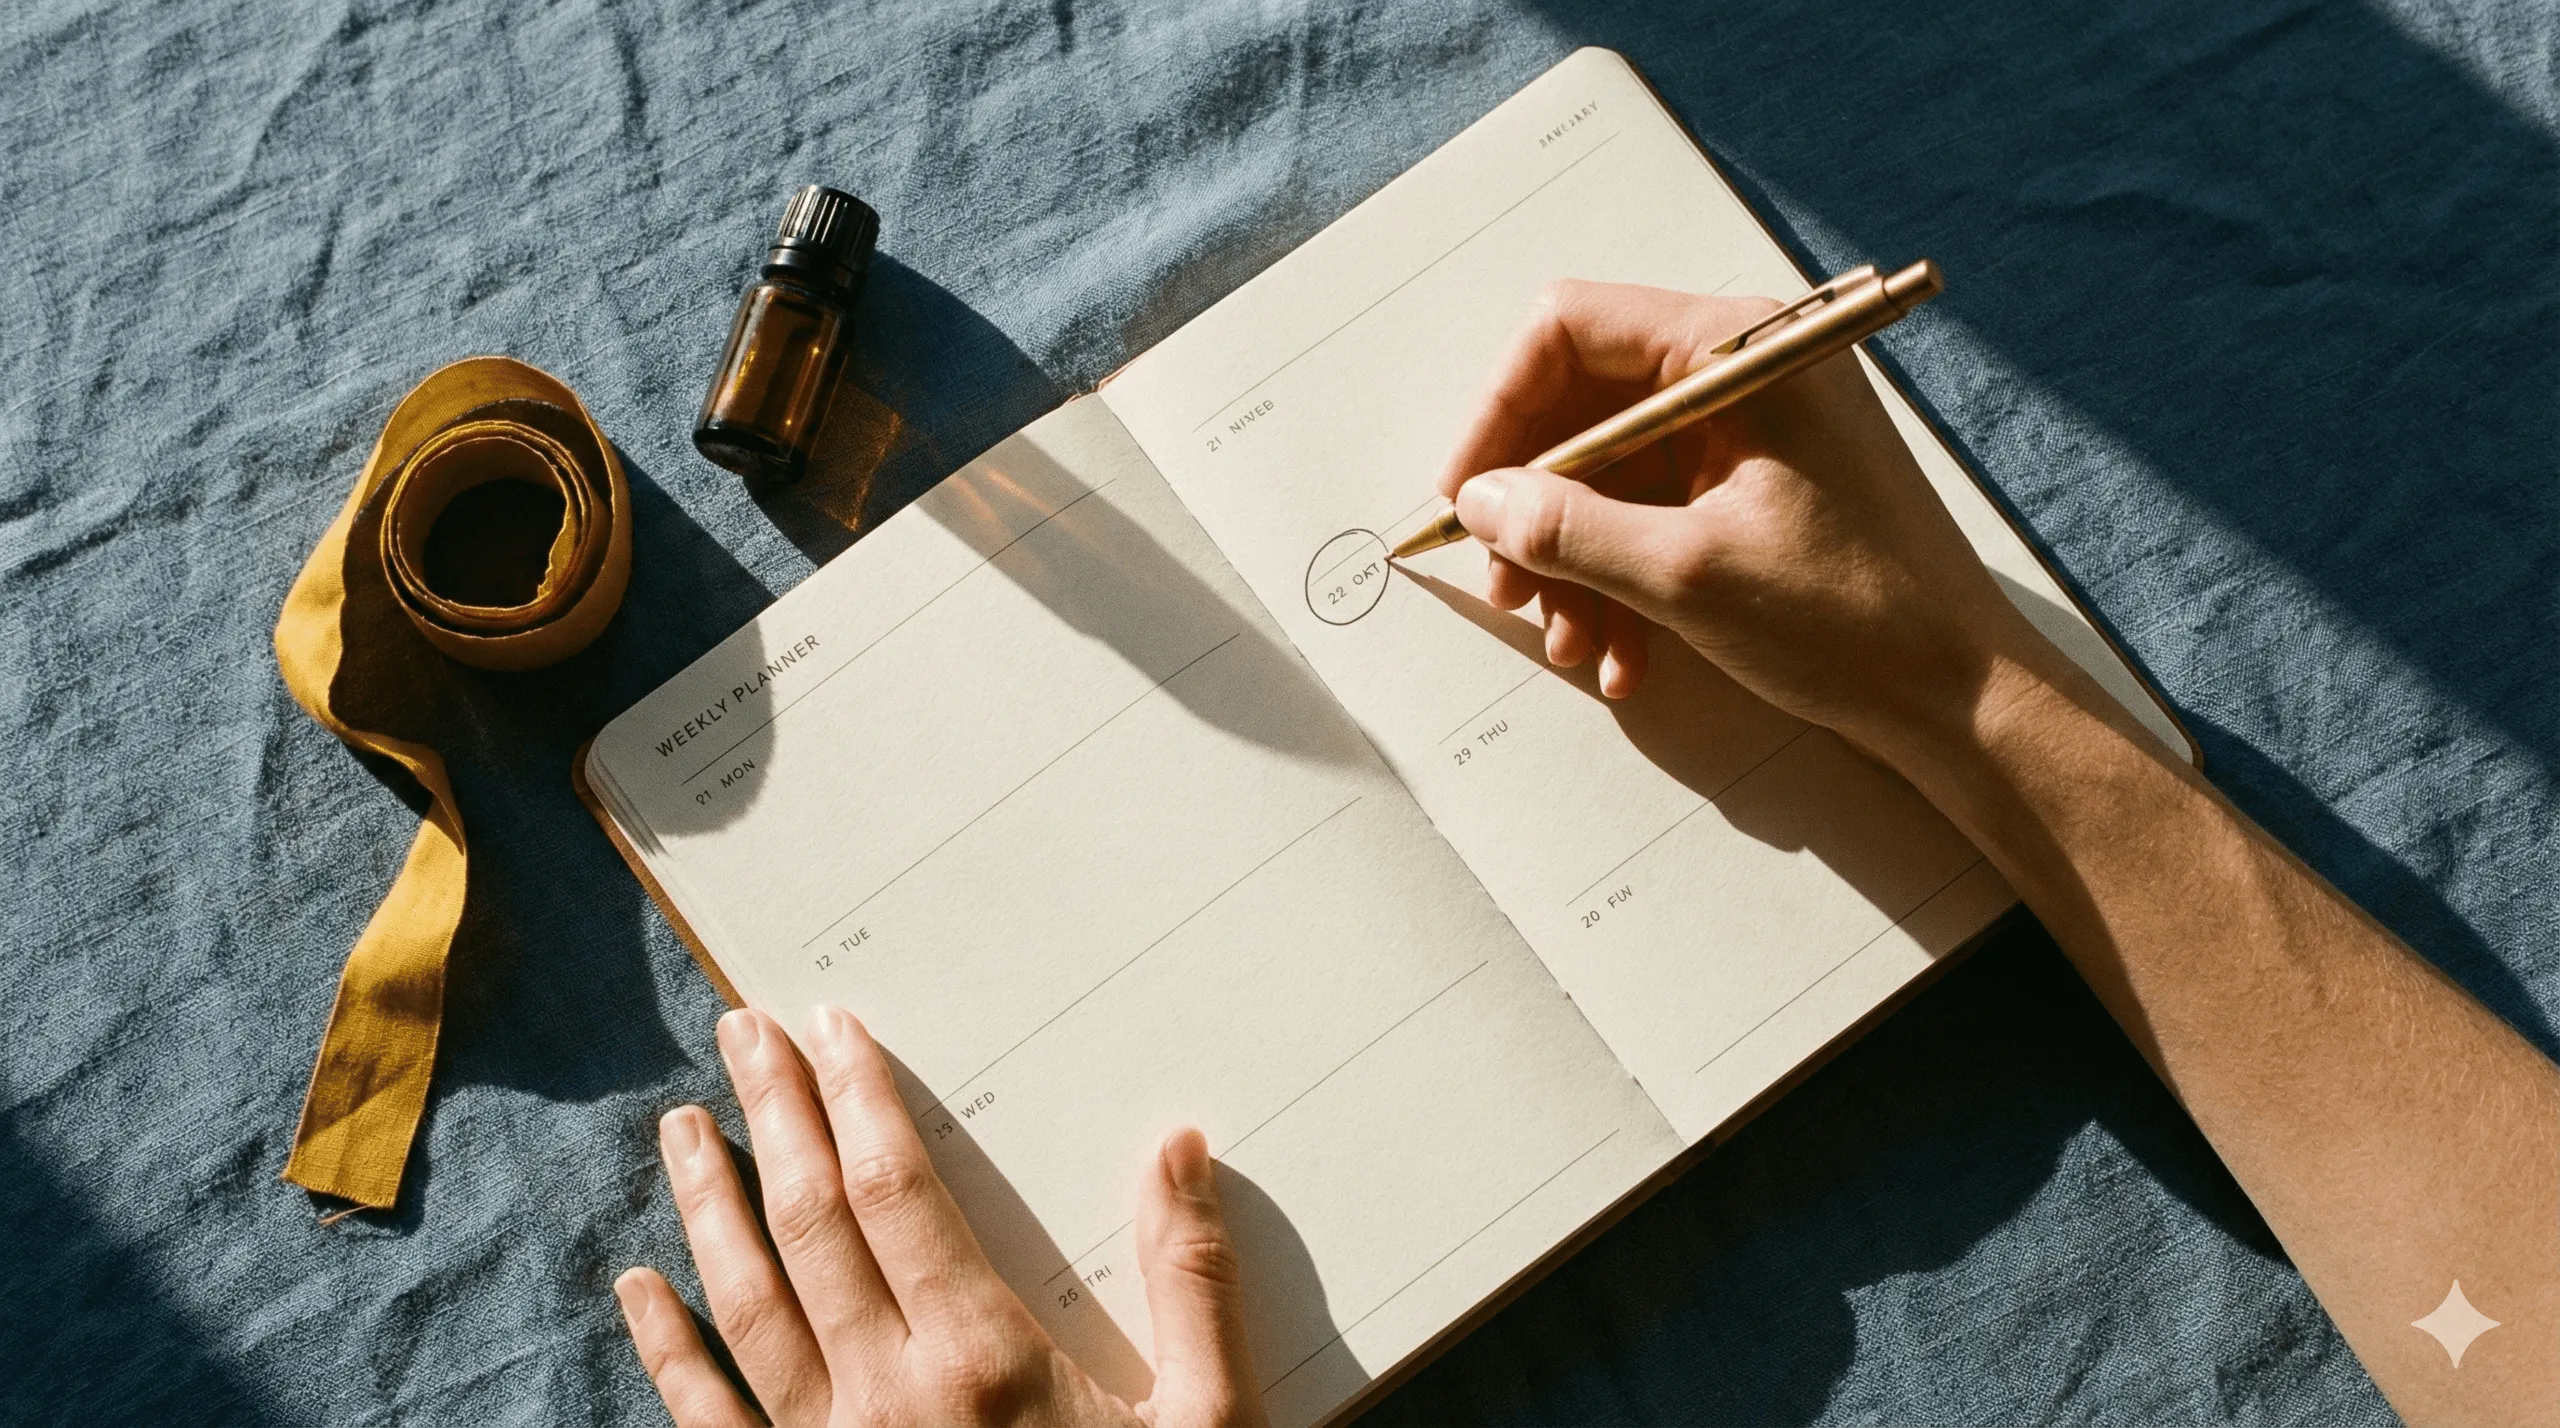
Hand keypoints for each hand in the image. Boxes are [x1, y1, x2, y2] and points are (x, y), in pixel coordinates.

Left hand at [614, 1007, 1265, 1427]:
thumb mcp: (1208, 1427)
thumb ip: (1194, 1286)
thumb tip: (1182, 1149)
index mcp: (985, 1360)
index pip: (897, 1192)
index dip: (859, 1099)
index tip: (832, 1027)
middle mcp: (887, 1395)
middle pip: (810, 1226)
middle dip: (775, 1118)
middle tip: (744, 1031)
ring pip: (745, 1306)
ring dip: (708, 1205)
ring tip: (684, 1123)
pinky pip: (710, 1422)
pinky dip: (667, 1351)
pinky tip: (641, 1288)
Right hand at [1435, 279, 2046, 761]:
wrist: (1961, 695)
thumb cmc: (1852, 618)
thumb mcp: (1685, 575)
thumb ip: (1568, 530)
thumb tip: (1482, 502)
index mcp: (1739, 349)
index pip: (1570, 330)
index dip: (1499, 413)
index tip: (1467, 499)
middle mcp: (1743, 370)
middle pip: (1584, 406)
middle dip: (1536, 505)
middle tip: (1506, 587)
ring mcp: (1753, 430)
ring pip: (1613, 473)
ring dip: (1574, 560)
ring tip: (1570, 641)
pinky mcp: (1758, 488)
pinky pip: (1655, 515)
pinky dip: (1623, 580)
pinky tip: (1623, 654)